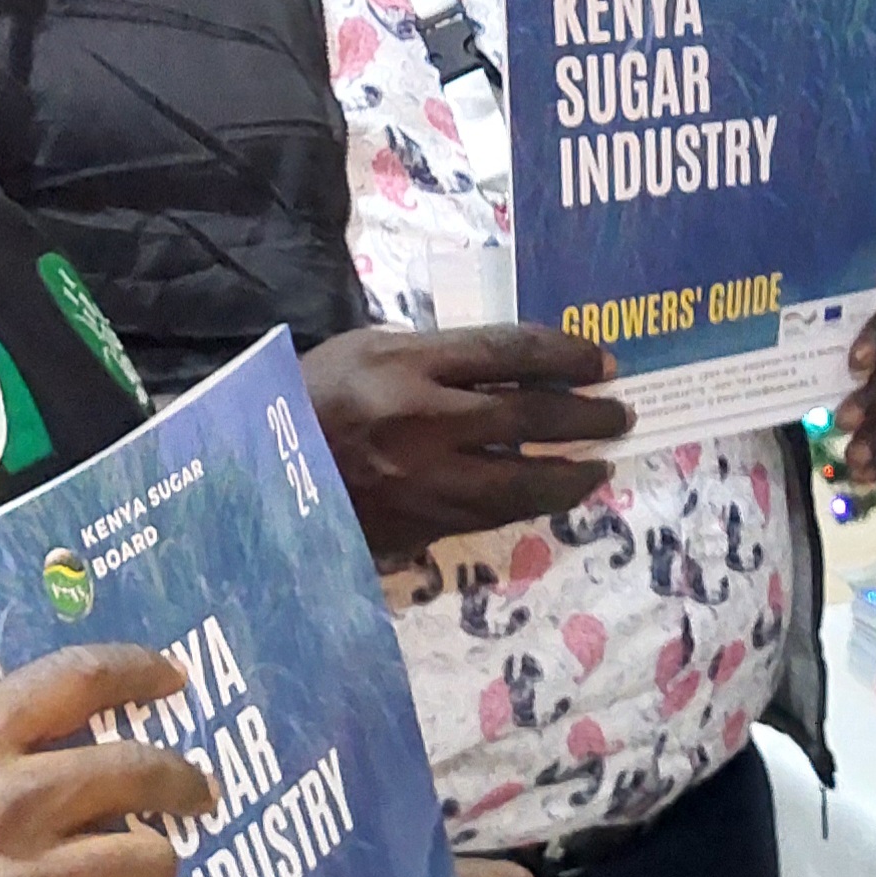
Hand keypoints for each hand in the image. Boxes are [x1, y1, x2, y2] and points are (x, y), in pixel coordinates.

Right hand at [302, 324, 628, 557]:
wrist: (254, 473)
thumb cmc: (311, 399)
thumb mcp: (368, 351)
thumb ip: (438, 355)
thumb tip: (520, 367)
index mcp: (404, 362)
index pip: (509, 352)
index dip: (567, 356)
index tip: (603, 362)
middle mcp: (418, 420)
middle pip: (528, 416)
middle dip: (586, 416)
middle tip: (620, 413)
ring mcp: (420, 480)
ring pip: (521, 481)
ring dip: (572, 473)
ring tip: (600, 464)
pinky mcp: (417, 525)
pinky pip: (492, 515)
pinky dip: (532, 503)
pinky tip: (555, 493)